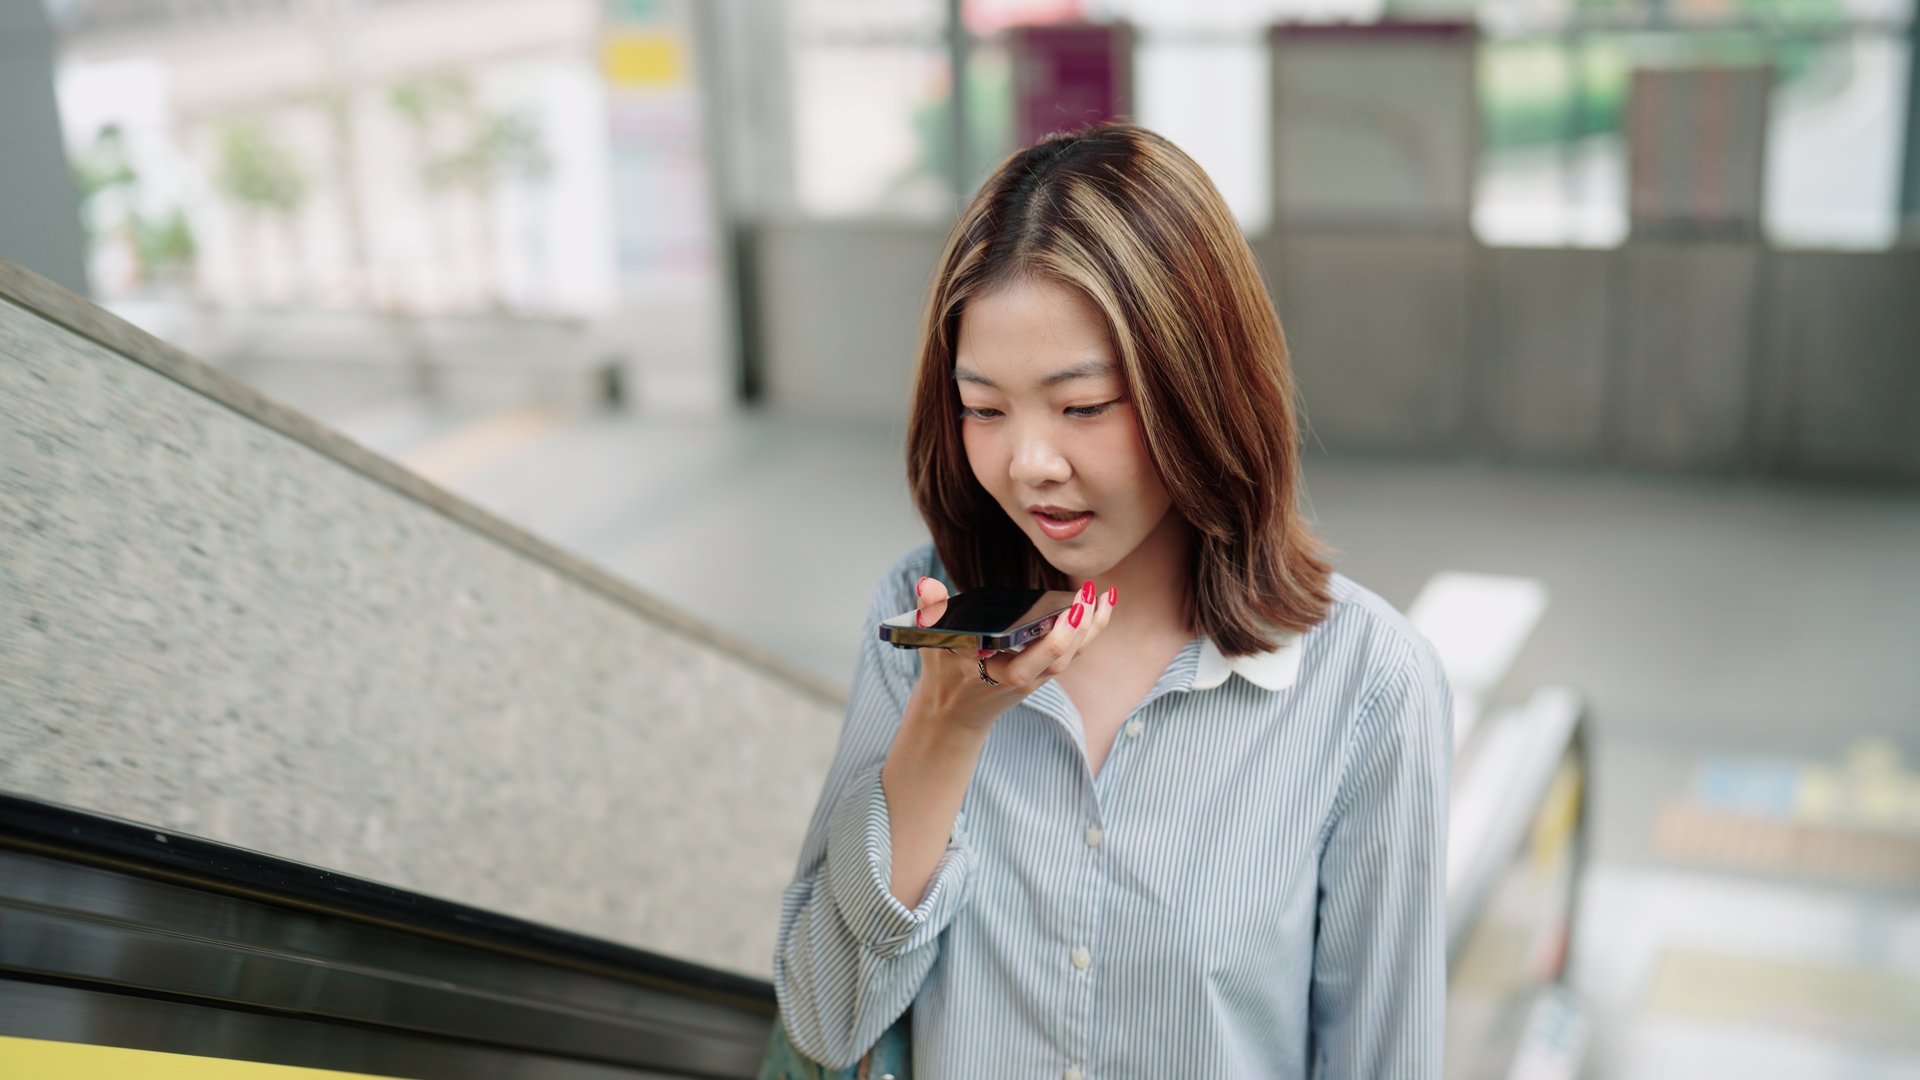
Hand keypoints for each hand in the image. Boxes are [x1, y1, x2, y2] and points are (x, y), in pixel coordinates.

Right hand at [905, 575, 1116, 733]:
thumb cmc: (942, 673)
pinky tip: (1099, 607)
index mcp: (997, 674)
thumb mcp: (931, 642)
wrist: (953, 712)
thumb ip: (931, 612)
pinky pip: (1072, 652)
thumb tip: (928, 586)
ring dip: (1092, 627)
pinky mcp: (1042, 670)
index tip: (1071, 612)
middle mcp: (1022, 679)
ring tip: (1106, 596)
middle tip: (1091, 593)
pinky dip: (1088, 630)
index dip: (1057, 639)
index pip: (1033, 663)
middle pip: (1061, 658)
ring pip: (1072, 656)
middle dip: (1081, 627)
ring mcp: (1035, 677)